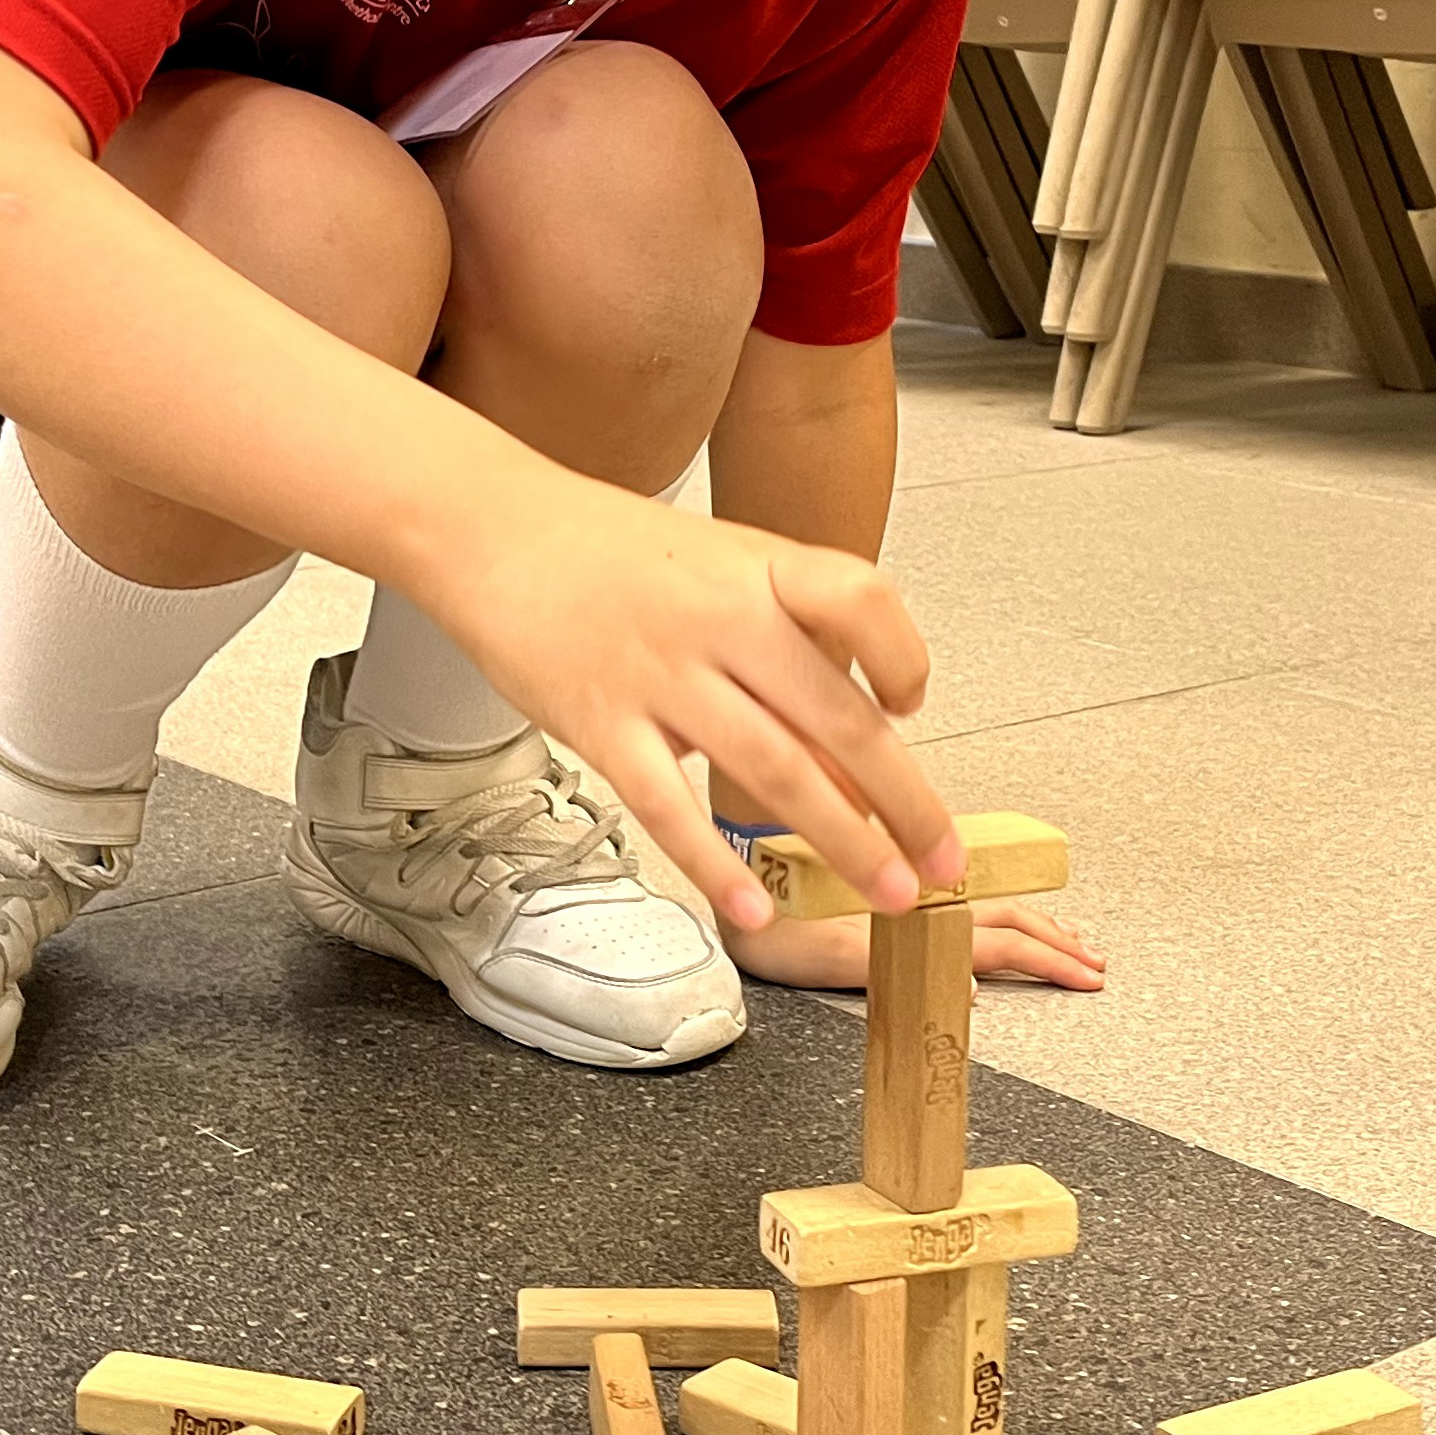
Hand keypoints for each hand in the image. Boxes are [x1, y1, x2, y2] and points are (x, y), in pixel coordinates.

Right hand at [424, 477, 964, 935]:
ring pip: (775, 769)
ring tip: (889, 893)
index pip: (862, 600)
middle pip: (839, 718)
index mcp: (756, 567)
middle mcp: (718, 618)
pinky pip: (670, 806)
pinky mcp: (600, 721)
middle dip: (906, 803)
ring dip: (845, 842)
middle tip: (944, 862)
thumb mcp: (715, 562)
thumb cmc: (606, 551)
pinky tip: (754, 908)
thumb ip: (783, 636)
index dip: (903, 657)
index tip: (913, 706)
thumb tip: (852, 741)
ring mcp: (659, 671)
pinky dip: (718, 864)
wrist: (491, 526)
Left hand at [722, 896, 1104, 994]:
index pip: (999, 940)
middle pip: (1006, 918)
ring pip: (989, 901)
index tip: (1083, 974)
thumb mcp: (833, 955)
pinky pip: (962, 894)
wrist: (733, 866)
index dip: (1047, 959)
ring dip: (1034, 922)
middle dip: (1055, 943)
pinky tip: (1007, 919)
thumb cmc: (768, 913)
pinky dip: (995, 909)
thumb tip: (972, 985)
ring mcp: (911, 890)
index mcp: (912, 919)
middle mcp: (919, 900)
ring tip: (1068, 938)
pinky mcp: (895, 884)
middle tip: (1091, 964)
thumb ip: (903, 965)